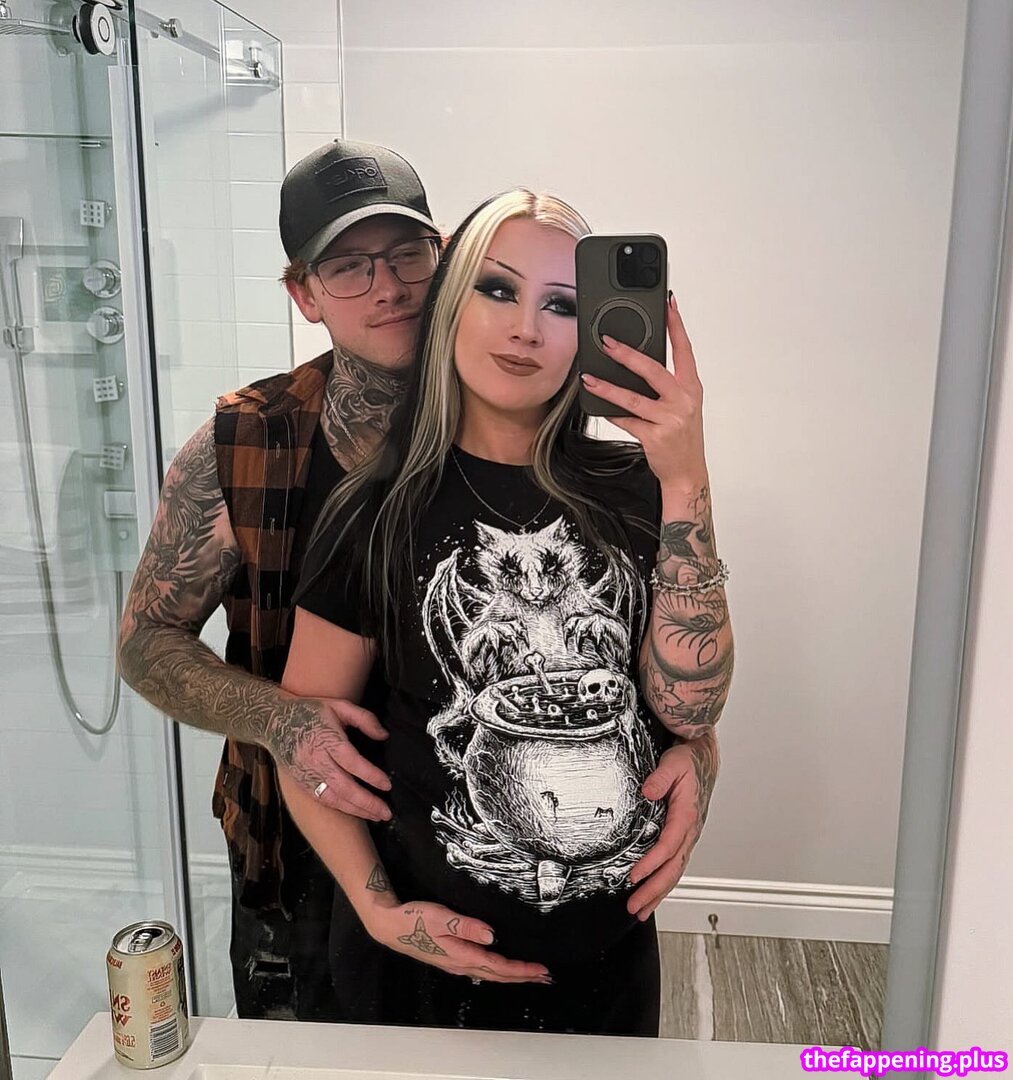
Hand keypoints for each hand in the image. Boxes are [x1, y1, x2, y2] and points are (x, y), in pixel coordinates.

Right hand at [267, 694, 392, 821]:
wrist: (273, 721)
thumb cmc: (310, 711)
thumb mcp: (339, 705)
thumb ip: (364, 719)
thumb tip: (384, 736)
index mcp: (327, 739)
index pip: (352, 762)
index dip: (370, 775)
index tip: (387, 785)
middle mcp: (316, 759)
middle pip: (344, 786)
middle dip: (367, 802)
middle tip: (386, 812)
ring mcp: (306, 773)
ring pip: (333, 798)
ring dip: (356, 810)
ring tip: (376, 816)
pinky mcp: (301, 782)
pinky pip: (322, 799)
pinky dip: (340, 808)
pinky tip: (355, 811)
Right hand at [366, 900, 552, 984]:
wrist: (391, 926)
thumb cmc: (415, 919)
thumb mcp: (442, 918)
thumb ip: (467, 927)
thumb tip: (493, 937)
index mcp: (462, 955)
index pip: (499, 966)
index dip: (521, 969)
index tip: (541, 970)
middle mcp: (461, 964)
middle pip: (498, 975)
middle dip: (523, 976)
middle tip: (545, 978)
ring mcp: (456, 964)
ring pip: (491, 974)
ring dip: (512, 975)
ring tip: (530, 975)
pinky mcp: (451, 959)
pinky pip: (481, 970)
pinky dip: (498, 971)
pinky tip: (500, 969)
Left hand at [580, 294, 706, 486]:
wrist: (688, 472)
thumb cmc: (682, 437)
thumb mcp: (682, 407)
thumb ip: (666, 386)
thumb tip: (635, 364)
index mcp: (691, 388)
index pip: (684, 350)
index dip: (676, 325)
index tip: (668, 303)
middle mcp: (683, 400)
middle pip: (653, 370)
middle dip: (628, 354)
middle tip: (607, 342)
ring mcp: (670, 419)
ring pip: (633, 399)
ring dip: (608, 387)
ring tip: (589, 377)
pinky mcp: (655, 437)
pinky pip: (626, 421)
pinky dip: (611, 413)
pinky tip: (598, 405)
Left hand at [627, 732, 719, 920]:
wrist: (702, 758)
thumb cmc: (688, 761)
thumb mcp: (673, 763)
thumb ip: (660, 777)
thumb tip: (647, 791)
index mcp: (686, 816)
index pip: (668, 846)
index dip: (651, 863)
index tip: (634, 876)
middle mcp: (689, 831)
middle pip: (672, 868)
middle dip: (654, 890)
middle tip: (635, 906)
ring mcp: (687, 837)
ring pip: (674, 872)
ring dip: (658, 893)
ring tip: (641, 909)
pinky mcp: (682, 837)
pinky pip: (674, 865)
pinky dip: (663, 883)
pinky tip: (652, 893)